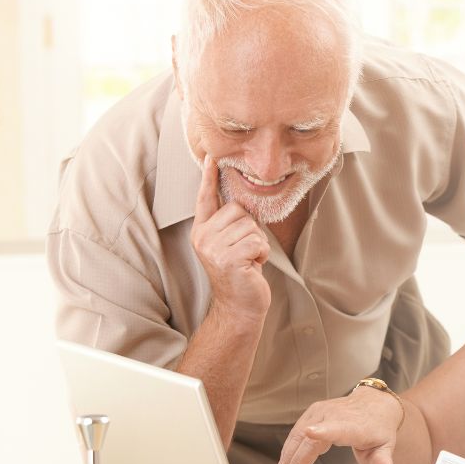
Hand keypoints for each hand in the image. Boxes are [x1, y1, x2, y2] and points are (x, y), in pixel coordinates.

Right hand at [190, 155, 270, 324]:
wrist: (239, 306)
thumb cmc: (240, 274)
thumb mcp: (231, 245)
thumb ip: (230, 224)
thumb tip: (242, 202)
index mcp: (202, 231)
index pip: (205, 199)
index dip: (209, 178)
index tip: (211, 157)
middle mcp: (203, 237)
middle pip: (238, 210)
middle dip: (251, 229)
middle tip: (245, 252)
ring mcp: (213, 248)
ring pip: (250, 226)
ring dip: (258, 244)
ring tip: (248, 260)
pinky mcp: (228, 259)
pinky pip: (257, 241)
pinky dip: (262, 253)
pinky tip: (252, 266)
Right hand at [277, 386, 405, 463]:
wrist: (375, 405)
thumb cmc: (379, 430)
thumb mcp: (386, 448)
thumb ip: (384, 463)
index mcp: (353, 425)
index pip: (338, 428)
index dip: (324, 431)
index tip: (310, 433)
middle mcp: (336, 415)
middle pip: (311, 438)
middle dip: (297, 460)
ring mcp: (322, 411)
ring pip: (299, 434)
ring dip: (289, 456)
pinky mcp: (313, 412)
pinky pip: (297, 431)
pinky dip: (289, 448)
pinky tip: (285, 463)